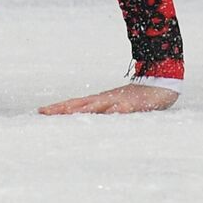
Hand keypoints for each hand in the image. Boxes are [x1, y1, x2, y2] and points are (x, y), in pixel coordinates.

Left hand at [38, 83, 178, 115]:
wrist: (162, 82)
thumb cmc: (138, 98)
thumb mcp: (117, 107)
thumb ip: (103, 112)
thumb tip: (86, 120)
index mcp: (101, 101)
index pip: (75, 104)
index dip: (59, 108)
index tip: (40, 112)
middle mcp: (106, 99)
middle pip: (80, 104)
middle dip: (62, 109)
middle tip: (43, 113)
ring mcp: (119, 101)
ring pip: (97, 106)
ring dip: (82, 110)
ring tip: (66, 114)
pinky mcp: (133, 105)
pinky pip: (122, 110)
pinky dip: (113, 112)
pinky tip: (106, 115)